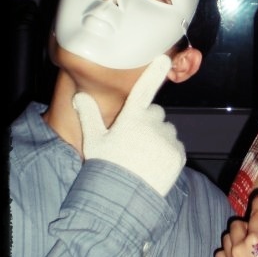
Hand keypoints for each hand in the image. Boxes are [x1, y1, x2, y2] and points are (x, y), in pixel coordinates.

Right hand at [73, 54, 185, 195]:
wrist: (124, 199)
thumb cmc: (106, 167)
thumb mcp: (94, 141)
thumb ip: (89, 115)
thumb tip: (79, 96)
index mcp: (132, 118)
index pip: (144, 89)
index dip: (154, 71)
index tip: (163, 57)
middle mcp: (153, 125)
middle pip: (154, 114)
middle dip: (147, 122)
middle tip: (133, 142)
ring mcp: (168, 139)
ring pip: (166, 130)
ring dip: (158, 137)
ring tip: (143, 157)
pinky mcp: (179, 154)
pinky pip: (175, 146)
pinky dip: (167, 152)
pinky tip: (153, 165)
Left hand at [215, 192, 257, 256]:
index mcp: (256, 242)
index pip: (255, 216)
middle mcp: (239, 249)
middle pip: (237, 224)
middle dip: (247, 224)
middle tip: (257, 231)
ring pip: (227, 237)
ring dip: (237, 237)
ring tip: (249, 246)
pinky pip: (220, 253)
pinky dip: (228, 251)